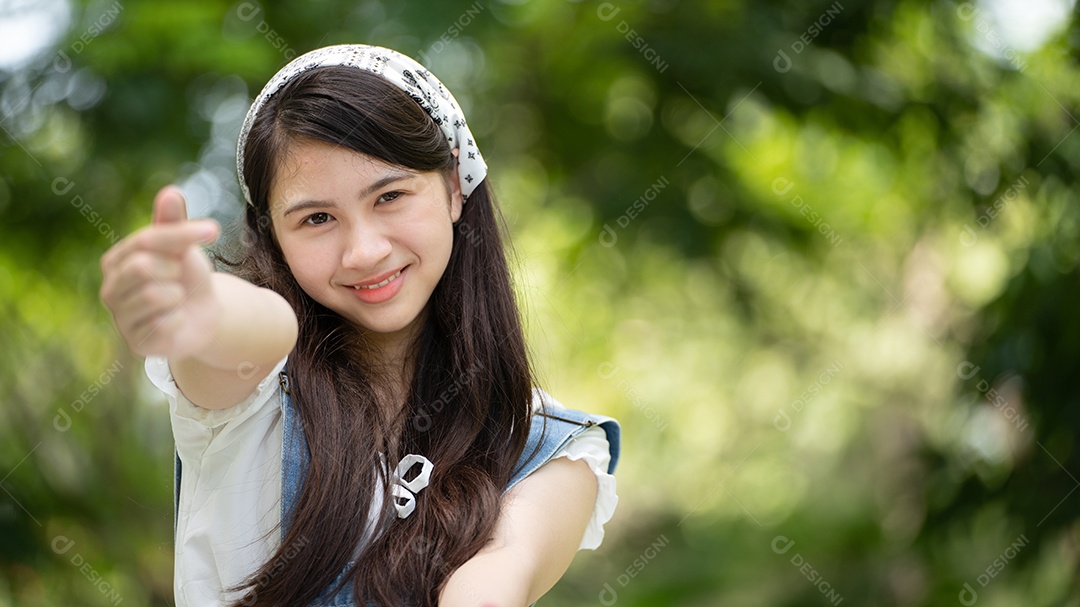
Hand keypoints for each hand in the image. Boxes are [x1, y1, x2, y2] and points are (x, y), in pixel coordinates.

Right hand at [100, 186, 220, 357]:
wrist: (204, 313)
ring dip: (178, 295)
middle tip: (178, 277)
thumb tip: (170, 192)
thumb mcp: (182, 245)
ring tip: (176, 299)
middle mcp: (109, 290)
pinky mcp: (138, 344)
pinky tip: (177, 321)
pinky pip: (166, 323)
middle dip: (174, 270)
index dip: (181, 234)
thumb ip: (173, 221)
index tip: (214, 229)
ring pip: (155, 295)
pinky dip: (180, 319)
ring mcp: (121, 319)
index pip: (145, 240)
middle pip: (143, 267)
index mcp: (114, 261)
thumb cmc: (187, 275)